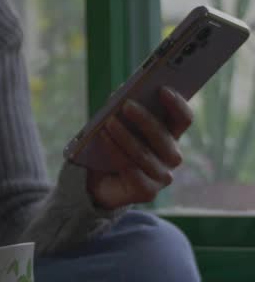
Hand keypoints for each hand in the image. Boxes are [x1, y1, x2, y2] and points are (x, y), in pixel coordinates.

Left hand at [86, 87, 193, 210]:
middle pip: (163, 136)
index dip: (177, 104)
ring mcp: (162, 177)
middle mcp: (172, 157)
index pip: (183, 119)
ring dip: (124, 135)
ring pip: (143, 153)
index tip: (163, 89)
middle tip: (127, 105)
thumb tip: (122, 93)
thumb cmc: (114, 145)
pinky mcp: (147, 192)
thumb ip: (125, 109)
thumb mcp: (121, 124)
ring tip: (108, 122)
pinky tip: (104, 138)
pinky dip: (115, 150)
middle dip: (144, 119)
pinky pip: (131, 169)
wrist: (99, 181)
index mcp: (172, 136)